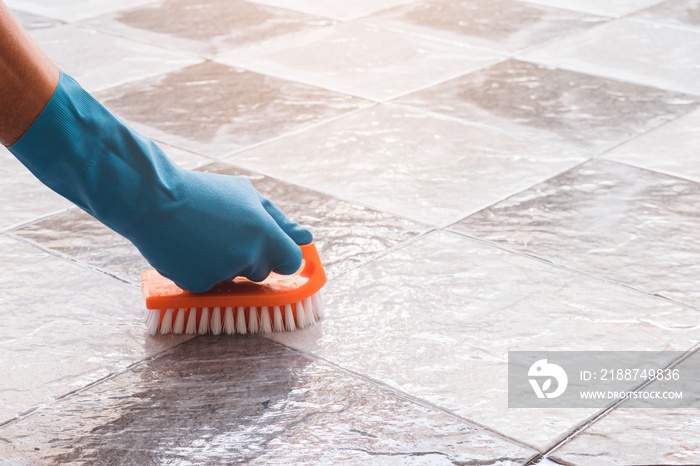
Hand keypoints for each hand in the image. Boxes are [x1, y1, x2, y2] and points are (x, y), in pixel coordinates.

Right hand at [131, 168, 311, 291]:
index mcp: (265, 233)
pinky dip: (200, 272)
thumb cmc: (203, 193)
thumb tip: (306, 238)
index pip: (291, 261)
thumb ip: (279, 220)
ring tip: (202, 237)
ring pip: (234, 279)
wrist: (153, 199)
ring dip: (224, 265)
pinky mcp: (198, 284)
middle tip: (225, 235)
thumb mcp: (246, 196)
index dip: (283, 258)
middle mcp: (248, 255)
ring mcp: (223, 272)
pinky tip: (188, 249)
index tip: (273, 253)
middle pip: (262, 272)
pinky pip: (208, 285)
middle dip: (249, 259)